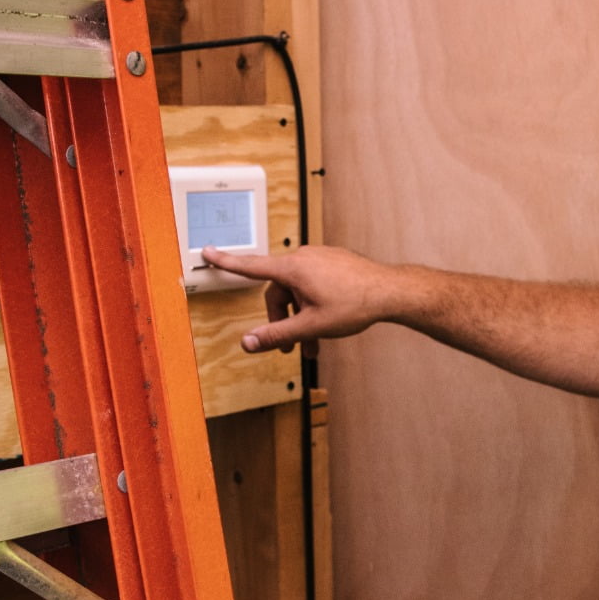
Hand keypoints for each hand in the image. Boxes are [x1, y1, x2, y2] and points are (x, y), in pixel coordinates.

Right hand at [200, 244, 395, 354]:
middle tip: (291, 347)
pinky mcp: (334, 262)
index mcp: (293, 269)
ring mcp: (320, 258)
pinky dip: (313, 304)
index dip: (226, 262)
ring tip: (313, 345)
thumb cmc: (355, 305)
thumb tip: (249, 343)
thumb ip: (277, 335)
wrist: (391, 292)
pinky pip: (313, 284)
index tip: (207, 252)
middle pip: (278, 291)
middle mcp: (304, 258)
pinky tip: (328, 323)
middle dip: (282, 320)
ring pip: (298, 291)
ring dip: (300, 317)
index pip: (251, 265)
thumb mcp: (311, 326)